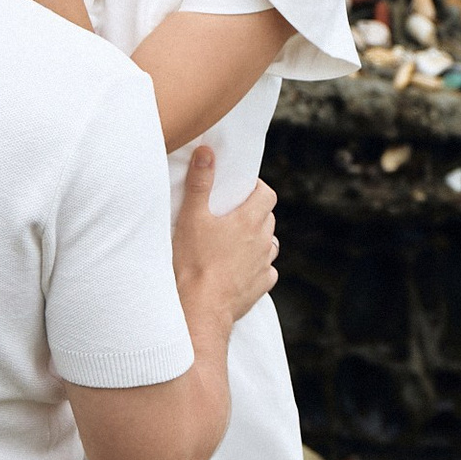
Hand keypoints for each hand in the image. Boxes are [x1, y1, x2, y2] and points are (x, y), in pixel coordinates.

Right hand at [171, 153, 277, 336]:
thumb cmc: (193, 261)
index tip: (241, 190)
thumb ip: (200, 183)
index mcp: (249, 220)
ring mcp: (264, 265)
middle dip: (254, 213)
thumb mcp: (191, 217)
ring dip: (257, 240)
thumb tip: (207, 152)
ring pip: (269, 245)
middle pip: (267, 218)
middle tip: (230, 215)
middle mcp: (263, 241)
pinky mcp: (261, 287)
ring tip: (234, 243)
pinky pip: (266, 271)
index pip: (267, 194)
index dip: (256, 189)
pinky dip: (256, 267)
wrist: (200, 307)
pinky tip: (239, 269)